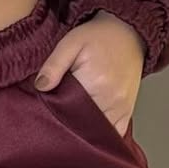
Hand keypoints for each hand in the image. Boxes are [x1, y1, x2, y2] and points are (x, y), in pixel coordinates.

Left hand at [33, 9, 144, 134]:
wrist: (127, 32)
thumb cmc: (98, 37)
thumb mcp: (70, 43)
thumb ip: (54, 65)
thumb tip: (40, 87)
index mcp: (95, 82)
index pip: (67, 109)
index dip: (55, 111)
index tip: (48, 107)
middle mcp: (111, 98)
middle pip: (82, 124)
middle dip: (68, 124)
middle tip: (57, 115)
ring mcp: (122, 107)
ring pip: (98, 132)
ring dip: (84, 131)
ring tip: (72, 122)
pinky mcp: (128, 110)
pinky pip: (115, 133)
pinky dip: (102, 135)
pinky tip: (90, 131)